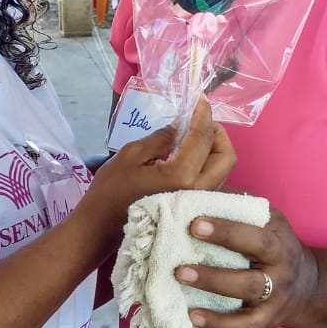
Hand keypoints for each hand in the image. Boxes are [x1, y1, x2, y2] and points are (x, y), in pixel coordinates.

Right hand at [86, 97, 234, 225]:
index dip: (203, 115)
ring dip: (215, 148)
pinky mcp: (194, 209)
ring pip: (223, 170)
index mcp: (182, 175)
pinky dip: (209, 164)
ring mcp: (199, 203)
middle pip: (226, 156)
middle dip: (217, 133)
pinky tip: (191, 156)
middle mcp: (198, 190)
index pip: (203, 137)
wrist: (100, 227)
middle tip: (200, 120)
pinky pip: (213, 182)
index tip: (201, 99)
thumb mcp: (132, 154)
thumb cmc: (111, 190)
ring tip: (196, 136)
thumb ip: (162, 138)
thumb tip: (181, 126)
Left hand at [174, 206, 316, 327]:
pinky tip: (193, 316)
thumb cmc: (273, 244)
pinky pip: (244, 326)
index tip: (194, 223)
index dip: (226, 229)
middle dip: (217, 264)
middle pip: (252, 267)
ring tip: (180, 279)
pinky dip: (219, 324)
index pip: (255, 234)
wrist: (306, 286)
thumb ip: (235, 206)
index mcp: (277, 238)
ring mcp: (275, 295)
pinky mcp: (267, 320)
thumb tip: (195, 189)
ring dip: (212, 286)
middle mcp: (280, 267)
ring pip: (246, 292)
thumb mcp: (264, 220)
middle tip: (180, 263)